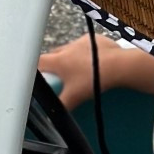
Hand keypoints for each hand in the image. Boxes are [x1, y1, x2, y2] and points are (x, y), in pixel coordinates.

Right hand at [38, 32, 153, 110]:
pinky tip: (94, 63)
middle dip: (53, 65)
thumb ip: (61, 106)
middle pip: (53, 55)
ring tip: (79, 71)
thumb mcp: (75, 97)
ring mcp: (81, 41)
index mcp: (58, 61)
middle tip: (59, 78)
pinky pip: (85, 45)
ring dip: (69, 58)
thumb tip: (52, 115)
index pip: (38, 63)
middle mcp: (67, 48)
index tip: (37, 77)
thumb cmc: (94, 80)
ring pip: (68, 49)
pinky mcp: (94, 38)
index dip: (35, 70)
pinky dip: (86, 53)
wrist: (118, 66)